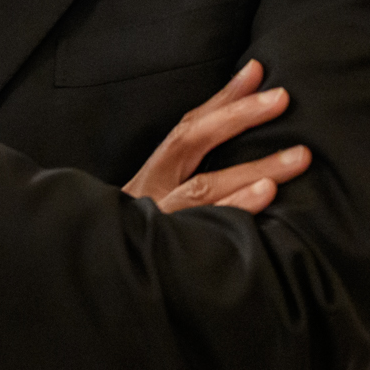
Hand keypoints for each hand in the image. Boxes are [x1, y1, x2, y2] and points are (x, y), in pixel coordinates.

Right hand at [0, 65, 317, 369]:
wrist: (72, 299)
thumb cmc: (123, 256)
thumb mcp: (146, 214)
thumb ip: (183, 189)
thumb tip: (244, 171)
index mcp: (147, 180)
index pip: (185, 129)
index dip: (221, 98)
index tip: (257, 69)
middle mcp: (147, 195)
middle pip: (191, 144)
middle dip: (238, 116)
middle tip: (283, 98)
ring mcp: (153, 227)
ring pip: (204, 189)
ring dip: (253, 169)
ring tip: (298, 158)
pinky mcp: (160, 259)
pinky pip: (200, 232)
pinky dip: (233, 213)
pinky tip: (264, 202)